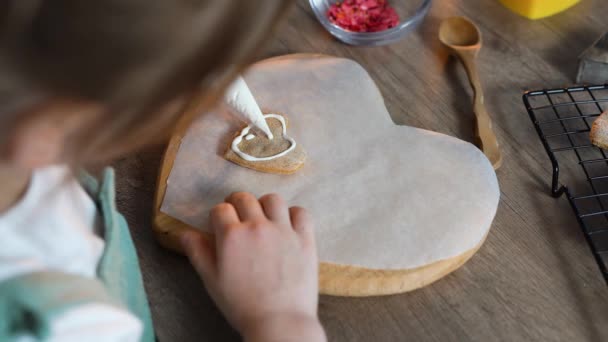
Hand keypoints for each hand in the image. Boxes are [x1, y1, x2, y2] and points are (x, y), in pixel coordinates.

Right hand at [181, 192, 325, 341]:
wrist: (279, 321)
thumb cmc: (242, 305)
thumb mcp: (212, 281)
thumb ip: (198, 253)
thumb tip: (184, 233)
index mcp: (231, 236)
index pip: (220, 209)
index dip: (217, 215)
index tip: (220, 224)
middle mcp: (257, 226)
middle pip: (244, 198)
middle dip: (237, 203)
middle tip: (238, 216)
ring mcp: (284, 230)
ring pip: (273, 200)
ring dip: (264, 204)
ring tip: (263, 216)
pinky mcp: (305, 239)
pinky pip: (301, 213)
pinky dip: (294, 214)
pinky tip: (288, 224)